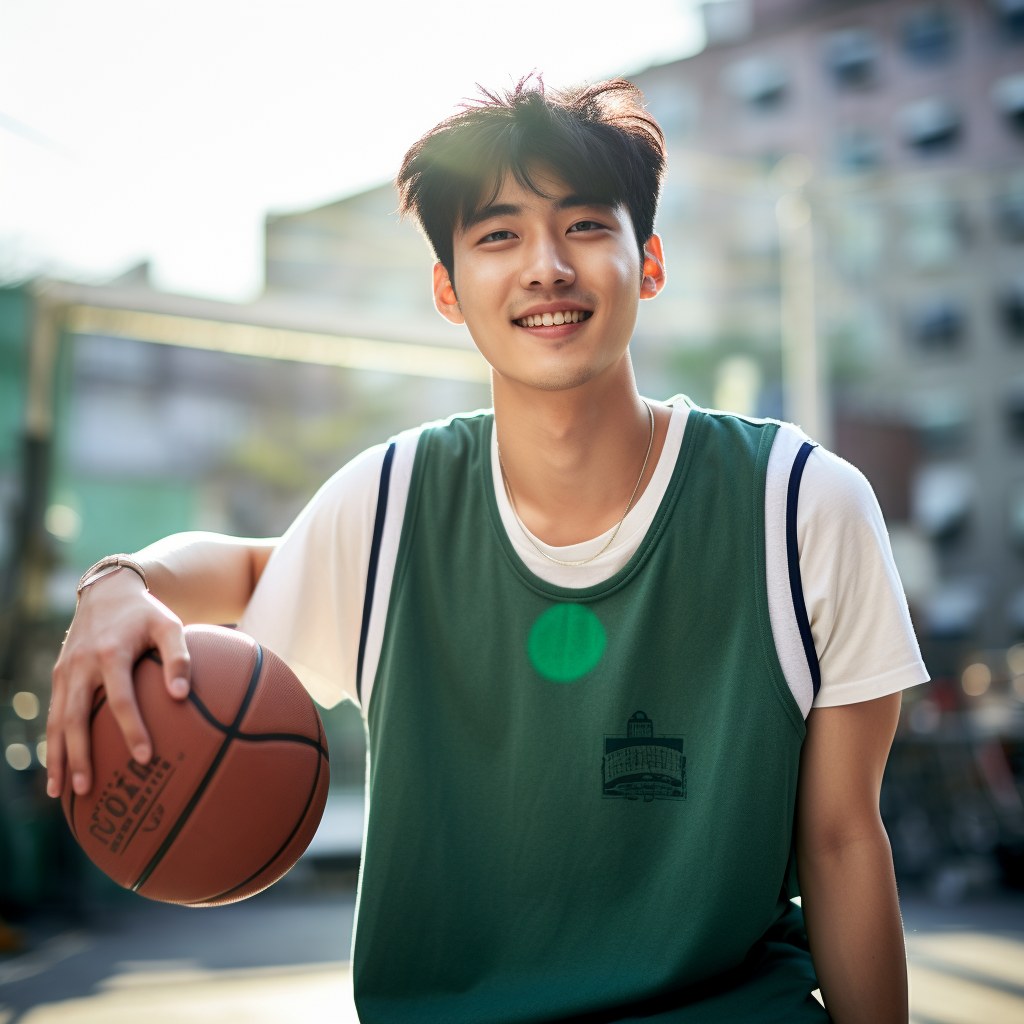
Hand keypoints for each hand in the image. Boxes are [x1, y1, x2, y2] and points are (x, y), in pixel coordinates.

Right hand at [47, 568, 190, 798]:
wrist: (107, 591)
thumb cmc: (146, 613)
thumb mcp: (169, 625)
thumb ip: (179, 657)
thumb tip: (183, 694)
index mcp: (111, 653)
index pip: (120, 699)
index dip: (132, 729)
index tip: (145, 758)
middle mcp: (82, 665)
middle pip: (75, 718)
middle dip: (80, 755)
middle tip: (88, 788)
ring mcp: (65, 672)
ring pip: (56, 721)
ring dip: (58, 757)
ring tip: (62, 792)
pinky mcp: (58, 676)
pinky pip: (53, 714)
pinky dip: (53, 743)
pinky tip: (59, 768)